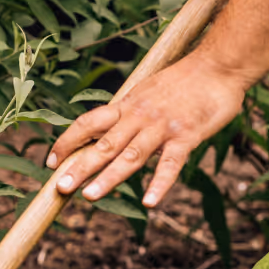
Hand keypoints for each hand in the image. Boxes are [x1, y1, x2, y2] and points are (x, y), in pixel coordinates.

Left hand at [46, 53, 247, 205]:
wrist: (218, 65)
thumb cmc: (185, 80)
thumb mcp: (148, 91)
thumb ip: (130, 112)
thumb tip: (111, 130)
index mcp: (127, 105)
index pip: (88, 123)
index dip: (67, 141)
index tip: (51, 161)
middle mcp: (139, 116)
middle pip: (104, 144)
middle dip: (80, 167)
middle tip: (60, 188)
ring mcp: (162, 127)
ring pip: (131, 156)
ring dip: (109, 177)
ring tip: (90, 196)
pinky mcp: (186, 137)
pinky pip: (170, 164)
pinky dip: (159, 184)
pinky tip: (149, 203)